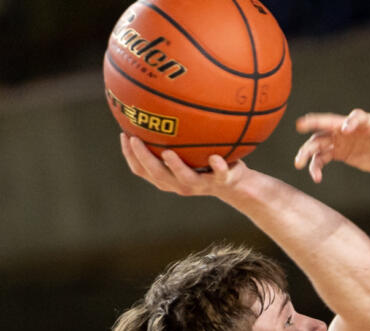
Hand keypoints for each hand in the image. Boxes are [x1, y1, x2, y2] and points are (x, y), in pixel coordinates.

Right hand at [119, 133, 248, 195]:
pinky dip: (218, 168)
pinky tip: (215, 157)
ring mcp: (202, 184)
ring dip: (175, 167)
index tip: (124, 135)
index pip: (142, 170)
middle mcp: (182, 184)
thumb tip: (152, 101)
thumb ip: (170, 136)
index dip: (131, 156)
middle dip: (144, 159)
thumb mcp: (186, 148)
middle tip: (135, 139)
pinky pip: (221, 175)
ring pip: (185, 180)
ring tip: (167, 153)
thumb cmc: (206, 162)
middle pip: (158, 175)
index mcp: (169, 178)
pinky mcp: (224, 182)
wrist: (238, 183)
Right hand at [294, 109, 369, 182]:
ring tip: (299, 164)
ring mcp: (342, 140)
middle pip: (330, 122)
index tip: (346, 129)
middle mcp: (352, 128)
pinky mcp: (339, 152)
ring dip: (307, 151)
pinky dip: (316, 166)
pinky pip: (322, 157)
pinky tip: (316, 178)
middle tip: (301, 125)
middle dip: (315, 122)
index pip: (358, 117)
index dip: (351, 121)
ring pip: (319, 141)